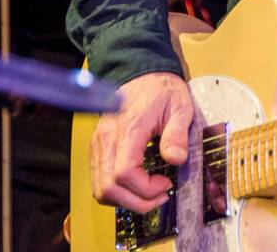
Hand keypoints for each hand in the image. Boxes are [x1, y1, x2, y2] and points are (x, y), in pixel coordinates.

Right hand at [90, 72, 192, 211]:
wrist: (141, 74)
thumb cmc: (161, 90)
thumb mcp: (179, 106)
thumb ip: (177, 133)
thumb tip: (176, 159)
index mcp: (128, 128)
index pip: (124, 173)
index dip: (145, 189)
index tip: (166, 183)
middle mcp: (106, 139)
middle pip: (108, 188)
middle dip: (137, 202)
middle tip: (160, 196)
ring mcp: (98, 144)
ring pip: (100, 189)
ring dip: (125, 201)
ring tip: (150, 194)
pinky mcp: (97, 148)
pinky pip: (99, 181)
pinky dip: (117, 192)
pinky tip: (136, 186)